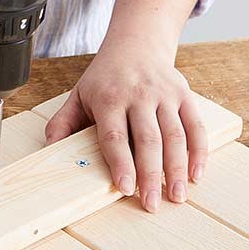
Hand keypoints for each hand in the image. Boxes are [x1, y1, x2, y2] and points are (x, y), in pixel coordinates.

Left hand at [45, 0, 206, 212]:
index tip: (125, 188)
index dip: (120, 163)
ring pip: (174, 135)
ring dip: (176, 168)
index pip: (114, 135)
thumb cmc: (105, 77)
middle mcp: (139, 95)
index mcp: (109, 97)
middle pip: (147, 139)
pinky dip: (199, 151)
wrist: (136, 44)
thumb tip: (49, 150)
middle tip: (152, 204)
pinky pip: (195, 125)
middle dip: (150, 174)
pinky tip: (196, 174)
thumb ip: (63, 122)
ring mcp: (164, 94)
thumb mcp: (78, 94)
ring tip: (177, 197)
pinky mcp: (184, 95)